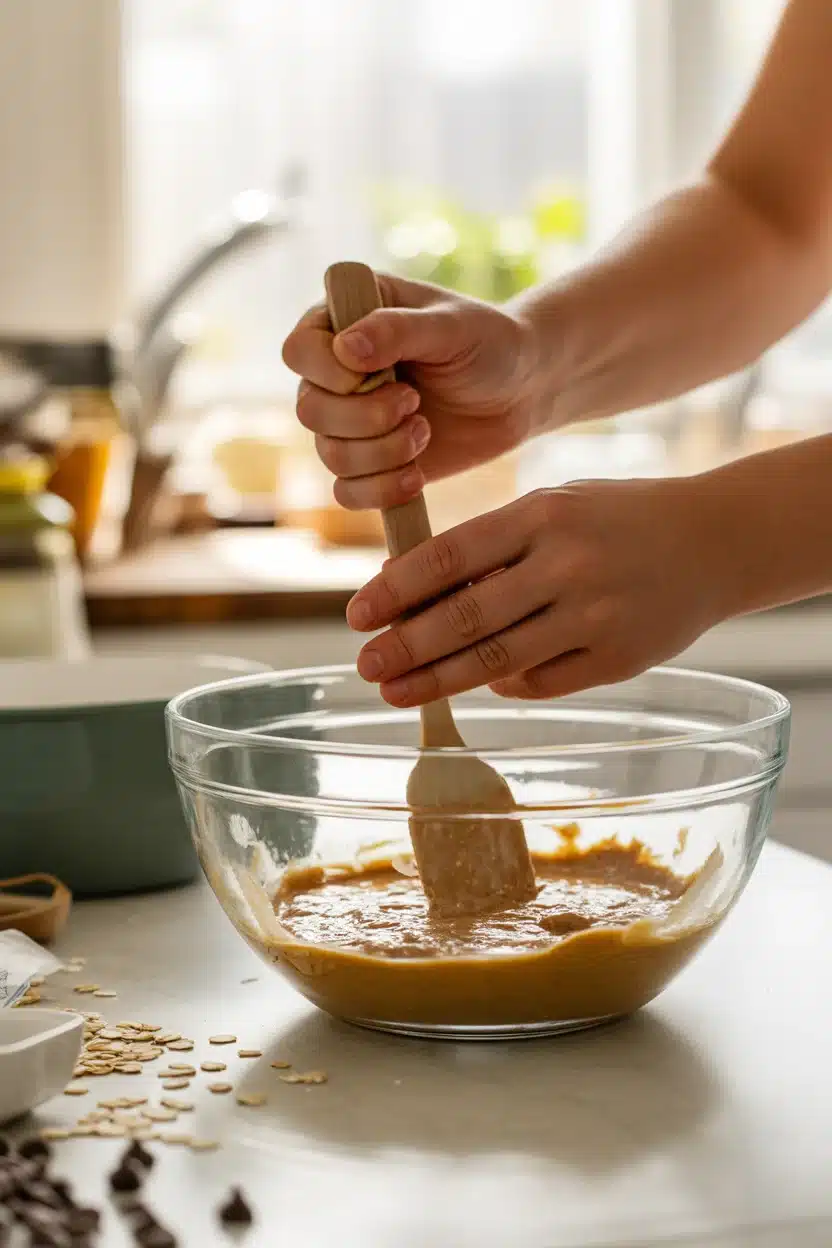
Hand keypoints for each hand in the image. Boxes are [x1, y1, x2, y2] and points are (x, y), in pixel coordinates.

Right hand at [281, 274, 538, 508]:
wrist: (520, 391)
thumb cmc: (487, 343)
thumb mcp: (450, 325)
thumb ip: (397, 330)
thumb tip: (344, 350)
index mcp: (344, 323)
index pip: (298, 351)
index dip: (328, 372)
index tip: (377, 372)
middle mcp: (336, 375)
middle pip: (309, 410)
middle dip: (365, 417)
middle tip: (414, 402)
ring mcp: (350, 423)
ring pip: (330, 456)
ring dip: (382, 453)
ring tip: (425, 431)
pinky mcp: (371, 466)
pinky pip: (347, 493)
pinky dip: (381, 490)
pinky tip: (416, 475)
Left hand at [345, 477, 726, 702]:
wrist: (714, 540)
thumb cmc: (617, 518)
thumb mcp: (555, 505)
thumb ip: (493, 544)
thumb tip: (415, 592)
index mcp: (543, 515)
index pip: (449, 557)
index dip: (396, 590)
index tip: (359, 614)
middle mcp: (566, 567)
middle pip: (465, 618)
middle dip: (404, 646)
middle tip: (366, 664)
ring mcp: (594, 618)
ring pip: (496, 660)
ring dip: (437, 680)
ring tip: (396, 690)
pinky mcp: (617, 660)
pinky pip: (540, 683)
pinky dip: (501, 685)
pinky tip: (474, 685)